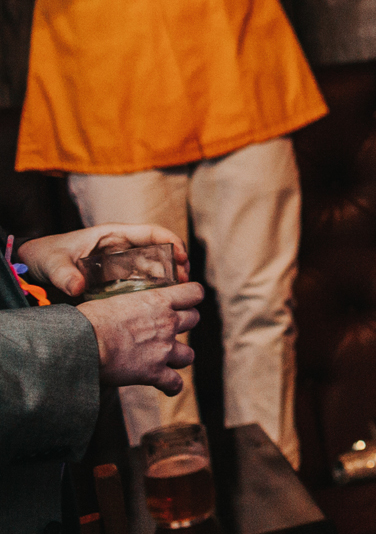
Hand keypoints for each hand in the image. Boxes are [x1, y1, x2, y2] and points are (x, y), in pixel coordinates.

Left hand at [17, 224, 189, 298]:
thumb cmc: (45, 256)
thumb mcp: (54, 263)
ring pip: (153, 267)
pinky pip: (141, 281)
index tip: (182, 257)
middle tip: (184, 281)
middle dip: (176, 263)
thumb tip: (77, 288)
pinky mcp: (116, 278)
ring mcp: (120, 263)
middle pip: (158, 251)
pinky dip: (153, 289)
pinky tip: (158, 302)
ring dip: (168, 277)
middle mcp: (121, 247)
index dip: (171, 241)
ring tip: (177, 293)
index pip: (151, 232)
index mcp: (113, 235)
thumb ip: (65, 275)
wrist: (33, 266)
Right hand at [76, 281, 202, 392]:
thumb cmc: (87, 320)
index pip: (194, 293)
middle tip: (168, 329)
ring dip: (179, 357)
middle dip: (184, 324)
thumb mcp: (113, 300)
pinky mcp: (154, 372)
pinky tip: (167, 387)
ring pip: (189, 355)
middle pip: (194, 320)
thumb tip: (121, 307)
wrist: (81, 344)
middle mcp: (167, 323)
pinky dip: (172, 387)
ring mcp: (164, 349)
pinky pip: (175, 383)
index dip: (192, 297)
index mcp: (158, 301)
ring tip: (166, 359)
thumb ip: (128, 303)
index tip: (185, 301)